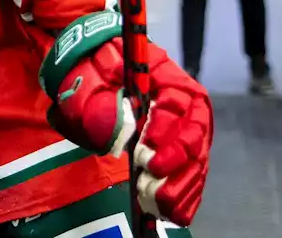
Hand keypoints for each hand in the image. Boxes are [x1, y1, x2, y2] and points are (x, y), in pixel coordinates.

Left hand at [47, 39, 211, 226]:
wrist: (86, 70)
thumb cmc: (88, 68)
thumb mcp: (85, 77)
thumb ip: (98, 102)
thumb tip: (117, 136)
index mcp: (161, 72)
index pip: (176, 99)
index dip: (166, 125)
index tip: (146, 148)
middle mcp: (182, 97)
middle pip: (194, 130)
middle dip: (176, 158)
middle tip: (153, 176)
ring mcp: (185, 123)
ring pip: (197, 155)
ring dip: (182, 182)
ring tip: (163, 202)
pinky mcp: (181, 146)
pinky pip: (192, 171)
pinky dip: (187, 193)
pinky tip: (177, 212)